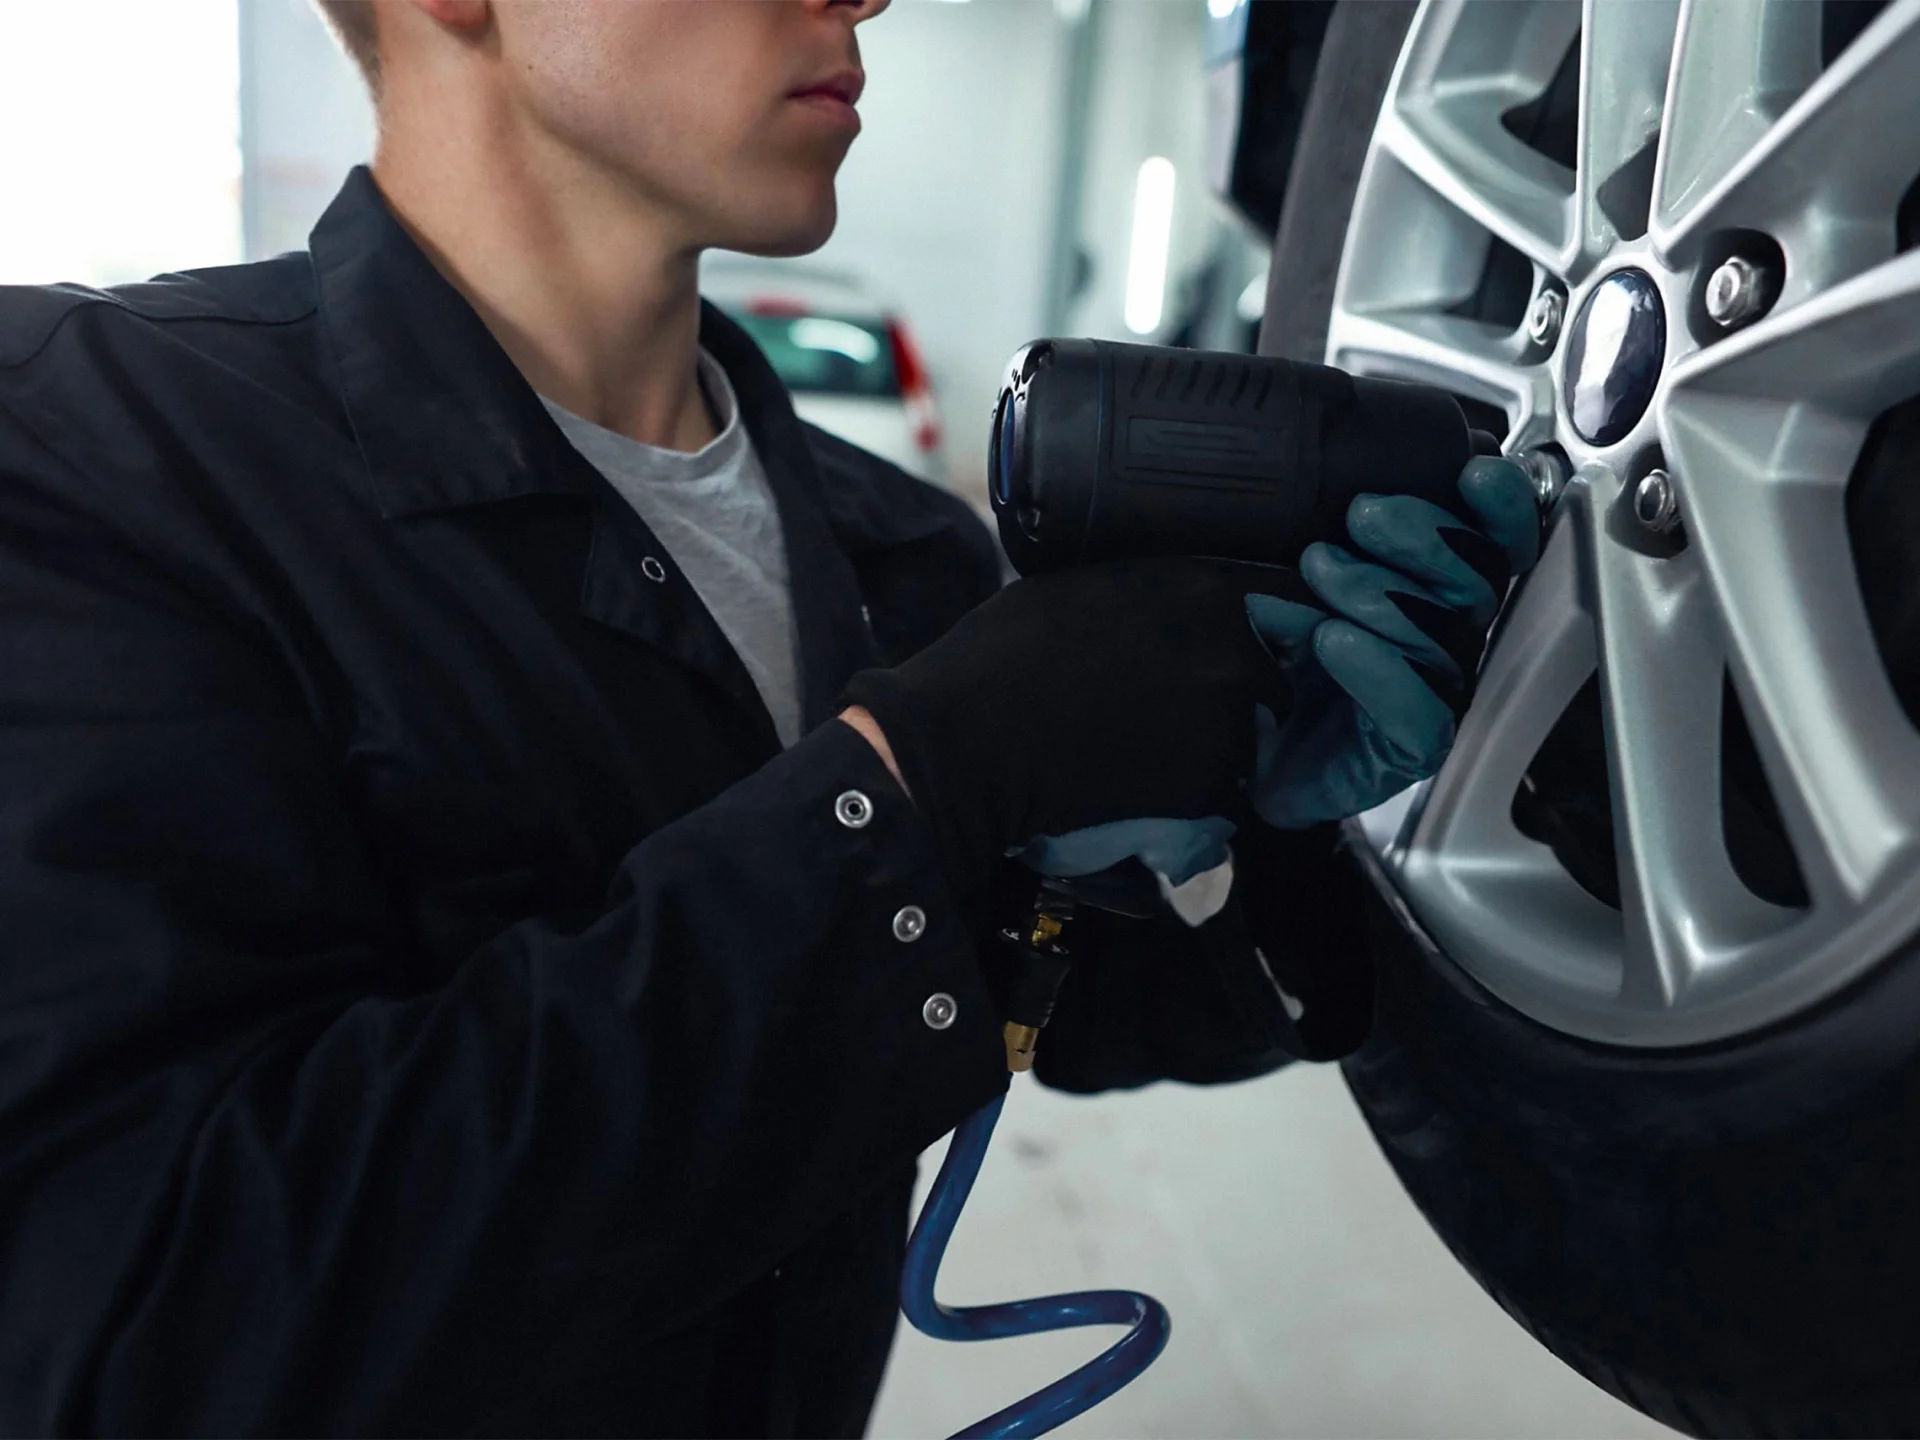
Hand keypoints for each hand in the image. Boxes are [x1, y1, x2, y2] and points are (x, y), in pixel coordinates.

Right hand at [839, 558, 1305, 903]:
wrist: (963, 745)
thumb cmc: (997, 663)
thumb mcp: (1074, 591)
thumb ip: (1140, 596)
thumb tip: (1157, 608)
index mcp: (1199, 589)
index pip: (1288, 600)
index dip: (1276, 629)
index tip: (1258, 646)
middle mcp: (1229, 650)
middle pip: (1272, 684)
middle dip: (1238, 707)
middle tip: (1171, 724)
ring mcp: (1226, 724)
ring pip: (1247, 750)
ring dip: (1213, 762)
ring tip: (1140, 767)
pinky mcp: (1208, 790)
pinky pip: (1221, 808)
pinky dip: (1191, 814)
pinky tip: (1133, 803)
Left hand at [1251, 455, 1539, 826]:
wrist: (1258, 755)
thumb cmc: (1289, 663)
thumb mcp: (1295, 584)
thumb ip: (1319, 540)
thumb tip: (1305, 496)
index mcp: (1437, 589)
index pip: (1495, 542)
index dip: (1502, 508)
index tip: (1473, 474)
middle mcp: (1449, 636)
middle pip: (1474, 579)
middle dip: (1423, 536)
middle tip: (1362, 514)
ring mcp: (1439, 691)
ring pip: (1439, 635)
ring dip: (1378, 593)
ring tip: (1318, 569)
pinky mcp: (1414, 744)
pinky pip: (1416, 707)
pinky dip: (1376, 667)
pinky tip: (1333, 639)